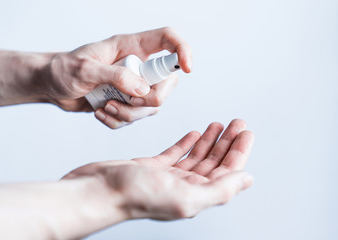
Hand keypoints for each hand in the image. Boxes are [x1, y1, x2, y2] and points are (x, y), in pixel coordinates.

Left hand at [45, 27, 191, 128]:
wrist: (52, 85)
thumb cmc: (63, 69)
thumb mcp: (85, 69)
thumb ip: (115, 77)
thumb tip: (144, 90)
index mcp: (130, 47)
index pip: (167, 39)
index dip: (182, 50)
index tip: (187, 67)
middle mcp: (137, 65)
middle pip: (166, 82)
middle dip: (150, 98)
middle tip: (126, 100)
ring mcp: (133, 85)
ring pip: (151, 105)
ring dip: (130, 113)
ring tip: (105, 107)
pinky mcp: (126, 102)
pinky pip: (135, 117)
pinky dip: (119, 120)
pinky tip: (101, 113)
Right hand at [63, 119, 253, 220]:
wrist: (97, 190)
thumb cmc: (135, 195)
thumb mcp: (185, 195)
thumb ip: (220, 190)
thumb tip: (248, 180)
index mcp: (195, 195)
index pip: (226, 172)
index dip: (238, 151)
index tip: (246, 131)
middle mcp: (184, 187)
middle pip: (213, 162)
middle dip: (227, 142)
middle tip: (237, 122)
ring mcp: (167, 177)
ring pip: (196, 156)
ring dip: (210, 140)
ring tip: (219, 123)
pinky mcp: (152, 167)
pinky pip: (176, 154)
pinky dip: (188, 143)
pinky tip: (196, 133)